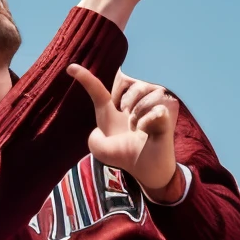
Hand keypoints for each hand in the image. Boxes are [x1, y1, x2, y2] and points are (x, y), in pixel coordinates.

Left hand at [68, 67, 181, 198]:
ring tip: (139, 129)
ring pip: (141, 89)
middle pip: (124, 79)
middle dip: (123, 101)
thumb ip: (94, 141)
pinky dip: (148, 120)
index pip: (97, 89)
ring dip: (137, 113)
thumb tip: (97, 132)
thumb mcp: (105, 151)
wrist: (146, 170)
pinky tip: (148, 131)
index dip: (84, 78)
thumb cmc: (127, 156)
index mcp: (114, 107)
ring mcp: (152, 99)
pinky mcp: (168, 106)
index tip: (71, 69)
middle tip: (129, 125)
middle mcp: (133, 98)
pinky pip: (154, 103)